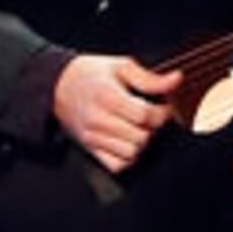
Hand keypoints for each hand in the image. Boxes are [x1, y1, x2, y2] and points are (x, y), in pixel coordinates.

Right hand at [50, 52, 180, 172]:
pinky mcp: (89, 148)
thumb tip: (176, 80)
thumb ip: (149, 77)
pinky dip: (128, 157)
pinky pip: (117, 165)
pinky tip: (128, 142)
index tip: (163, 107)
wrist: (57, 86)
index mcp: (106, 96)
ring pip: (132, 152)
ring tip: (139, 128)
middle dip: (152, 128)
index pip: (144, 115)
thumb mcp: (119, 66)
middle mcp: (98, 119)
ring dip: (142, 143)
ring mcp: (92, 136)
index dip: (162, 113)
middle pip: (141, 136)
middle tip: (150, 117)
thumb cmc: (90, 74)